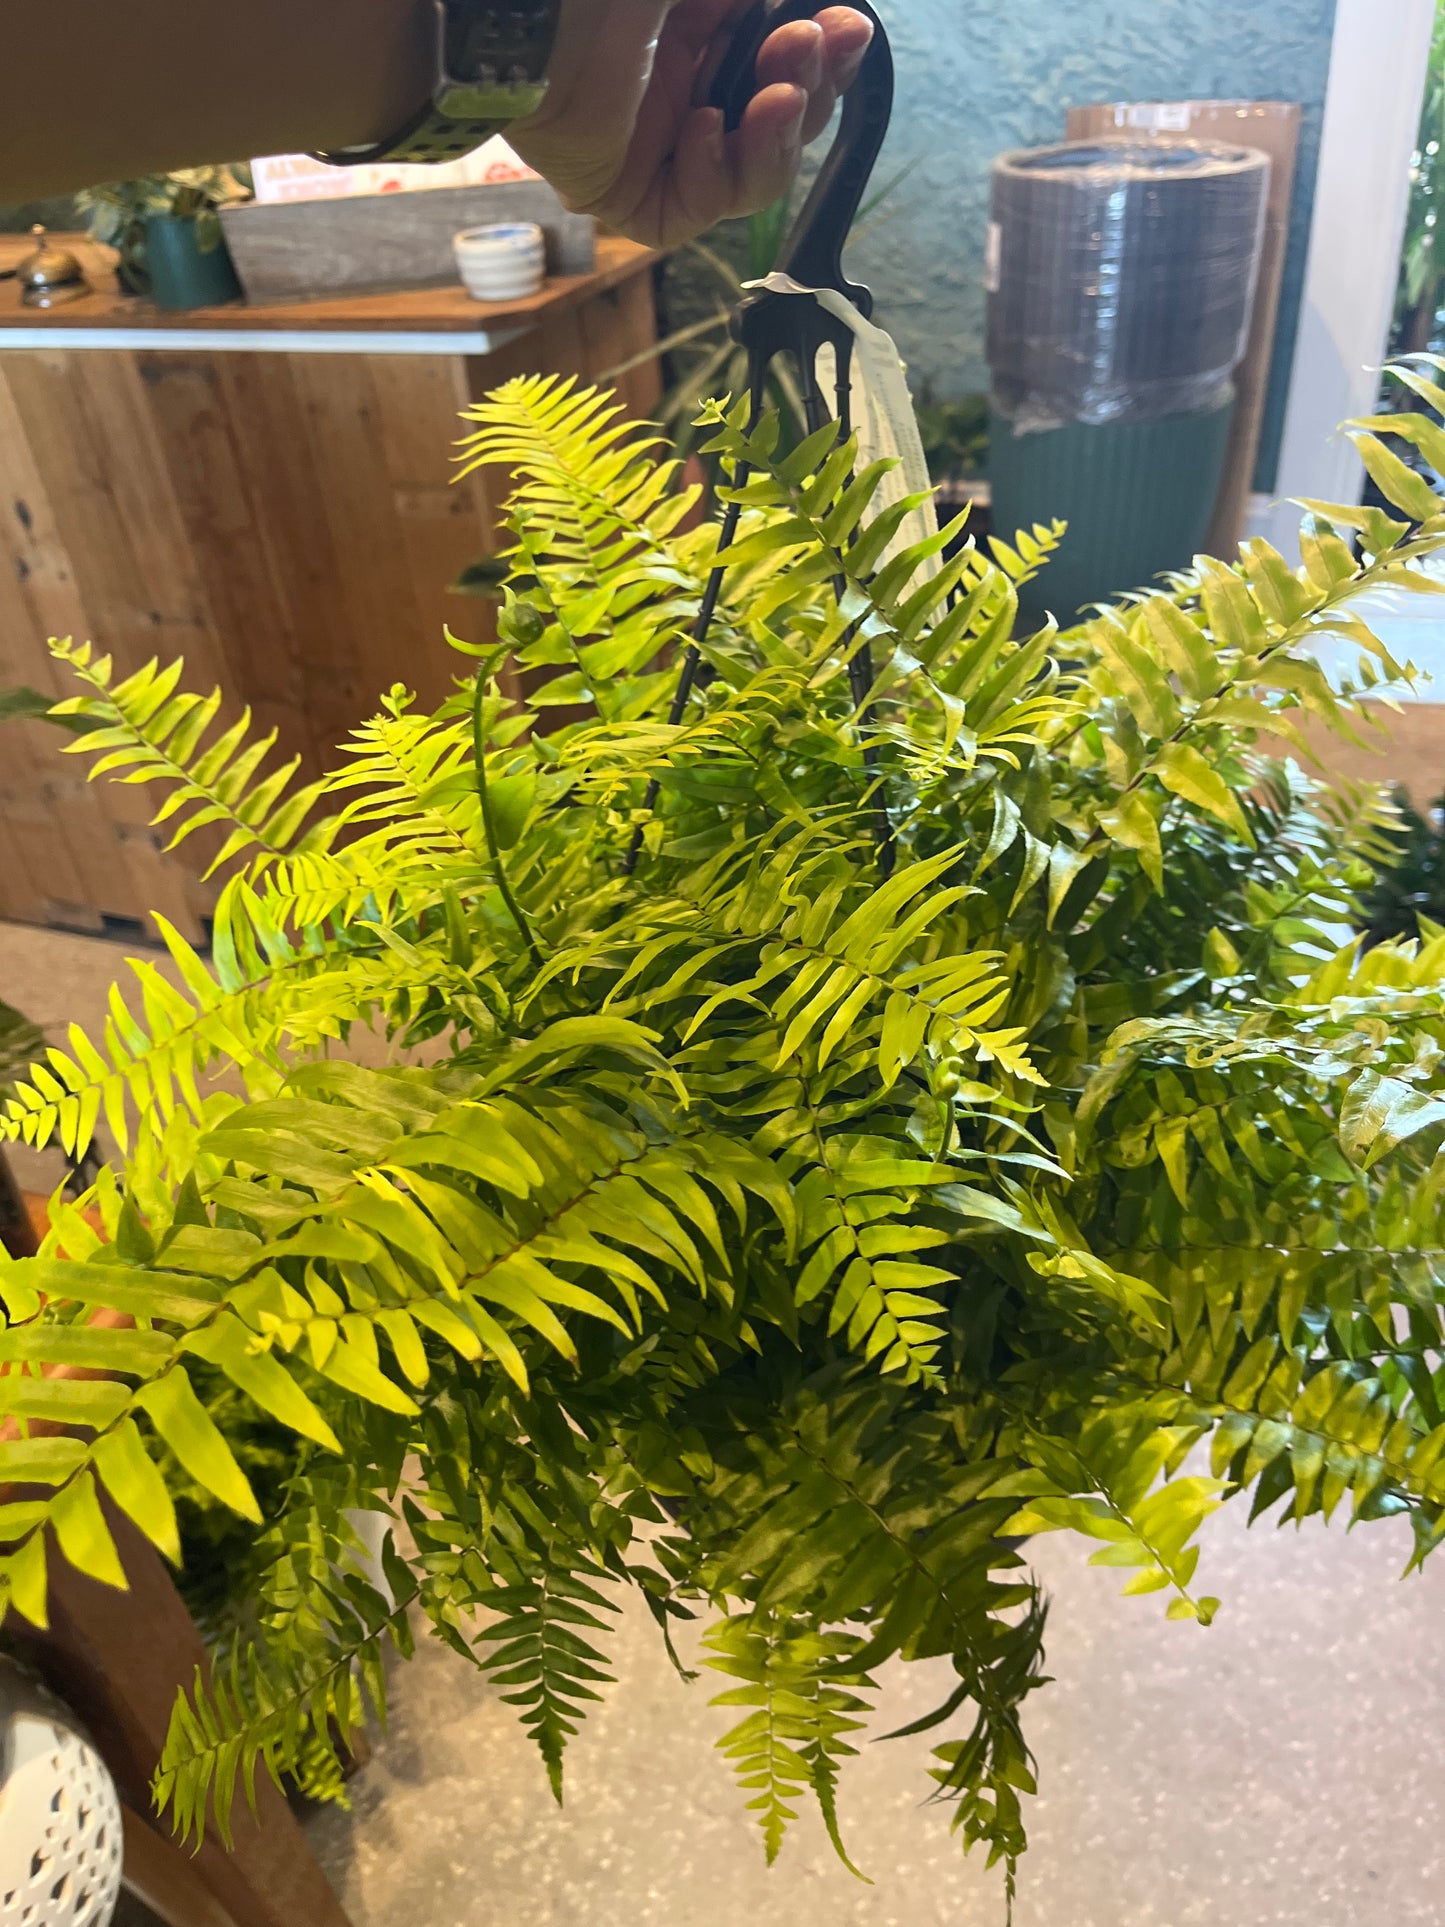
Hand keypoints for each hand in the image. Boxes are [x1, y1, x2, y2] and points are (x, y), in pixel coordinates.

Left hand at [510, 2, 873, 247]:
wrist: (532, 19)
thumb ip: (760, 0)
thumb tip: (825, 9)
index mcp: (703, 38)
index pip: (787, 67)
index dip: (827, 59)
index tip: (850, 30)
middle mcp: (686, 95)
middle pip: (782, 126)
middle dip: (810, 89)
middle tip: (814, 46)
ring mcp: (658, 151)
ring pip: (752, 178)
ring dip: (777, 138)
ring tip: (778, 95)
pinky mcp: (630, 199)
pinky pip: (697, 211)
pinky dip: (712, 173)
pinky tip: (700, 127)